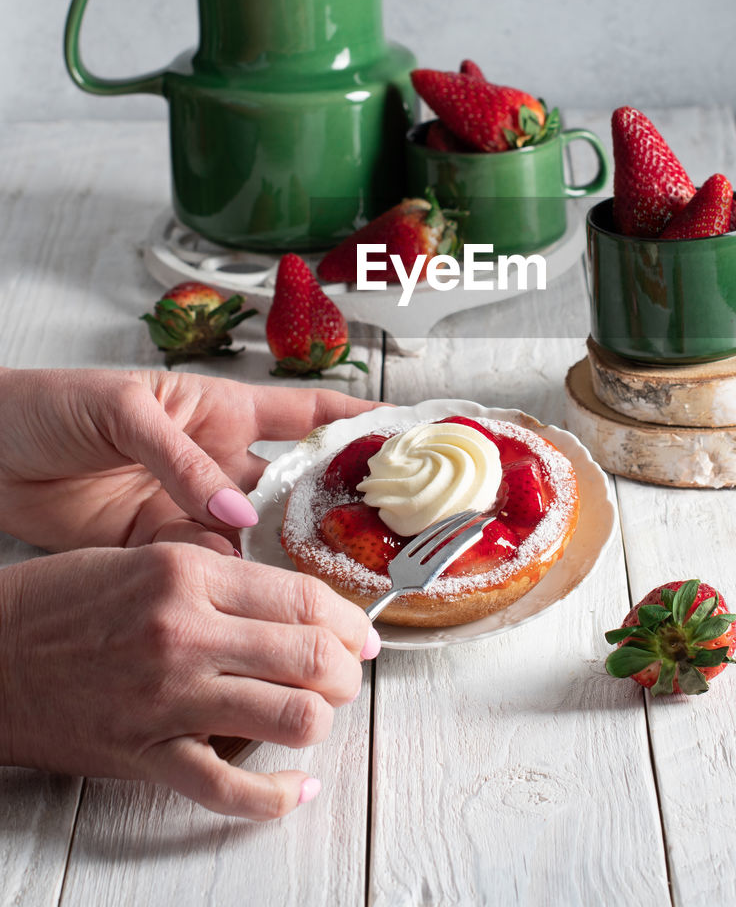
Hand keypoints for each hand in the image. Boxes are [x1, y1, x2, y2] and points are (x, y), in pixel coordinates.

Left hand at [0, 367, 377, 553]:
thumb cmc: (55, 404)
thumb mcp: (124, 412)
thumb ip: (180, 460)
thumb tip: (235, 515)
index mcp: (218, 408)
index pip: (305, 411)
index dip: (358, 420)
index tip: (409, 433)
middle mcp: (215, 459)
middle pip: (291, 485)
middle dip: (335, 508)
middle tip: (380, 538)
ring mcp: (188, 504)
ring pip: (254, 536)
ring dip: (283, 558)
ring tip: (326, 586)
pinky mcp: (156, 544)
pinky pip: (205, 567)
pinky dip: (227, 585)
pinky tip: (252, 602)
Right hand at [0, 542, 378, 818]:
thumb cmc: (64, 601)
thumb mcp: (148, 558)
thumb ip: (221, 579)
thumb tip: (295, 607)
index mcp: (188, 573)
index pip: (301, 595)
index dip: (347, 619)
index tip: (360, 632)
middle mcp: (185, 631)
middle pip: (309, 655)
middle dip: (347, 670)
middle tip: (349, 674)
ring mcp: (167, 696)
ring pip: (290, 716)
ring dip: (322, 720)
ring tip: (318, 716)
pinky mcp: (145, 753)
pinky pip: (228, 787)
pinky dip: (275, 796)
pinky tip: (294, 789)